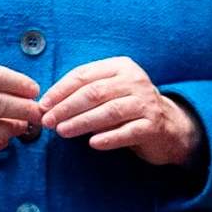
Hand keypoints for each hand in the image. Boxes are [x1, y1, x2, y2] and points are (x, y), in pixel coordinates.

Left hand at [38, 57, 203, 166]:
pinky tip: (93, 144)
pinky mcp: (153, 125)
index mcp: (121, 67)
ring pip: (110, 111)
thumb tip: (49, 105)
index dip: (61, 90)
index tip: (43, 104)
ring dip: (82, 122)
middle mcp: (135, 81)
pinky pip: (128, 132)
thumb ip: (85, 92)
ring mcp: (146, 103)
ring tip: (63, 132)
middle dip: (67, 107)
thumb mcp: (110, 91)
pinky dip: (109, 138)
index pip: (84, 75)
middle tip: (48, 121)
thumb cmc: (128, 107)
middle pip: (95, 92)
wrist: (168, 125)